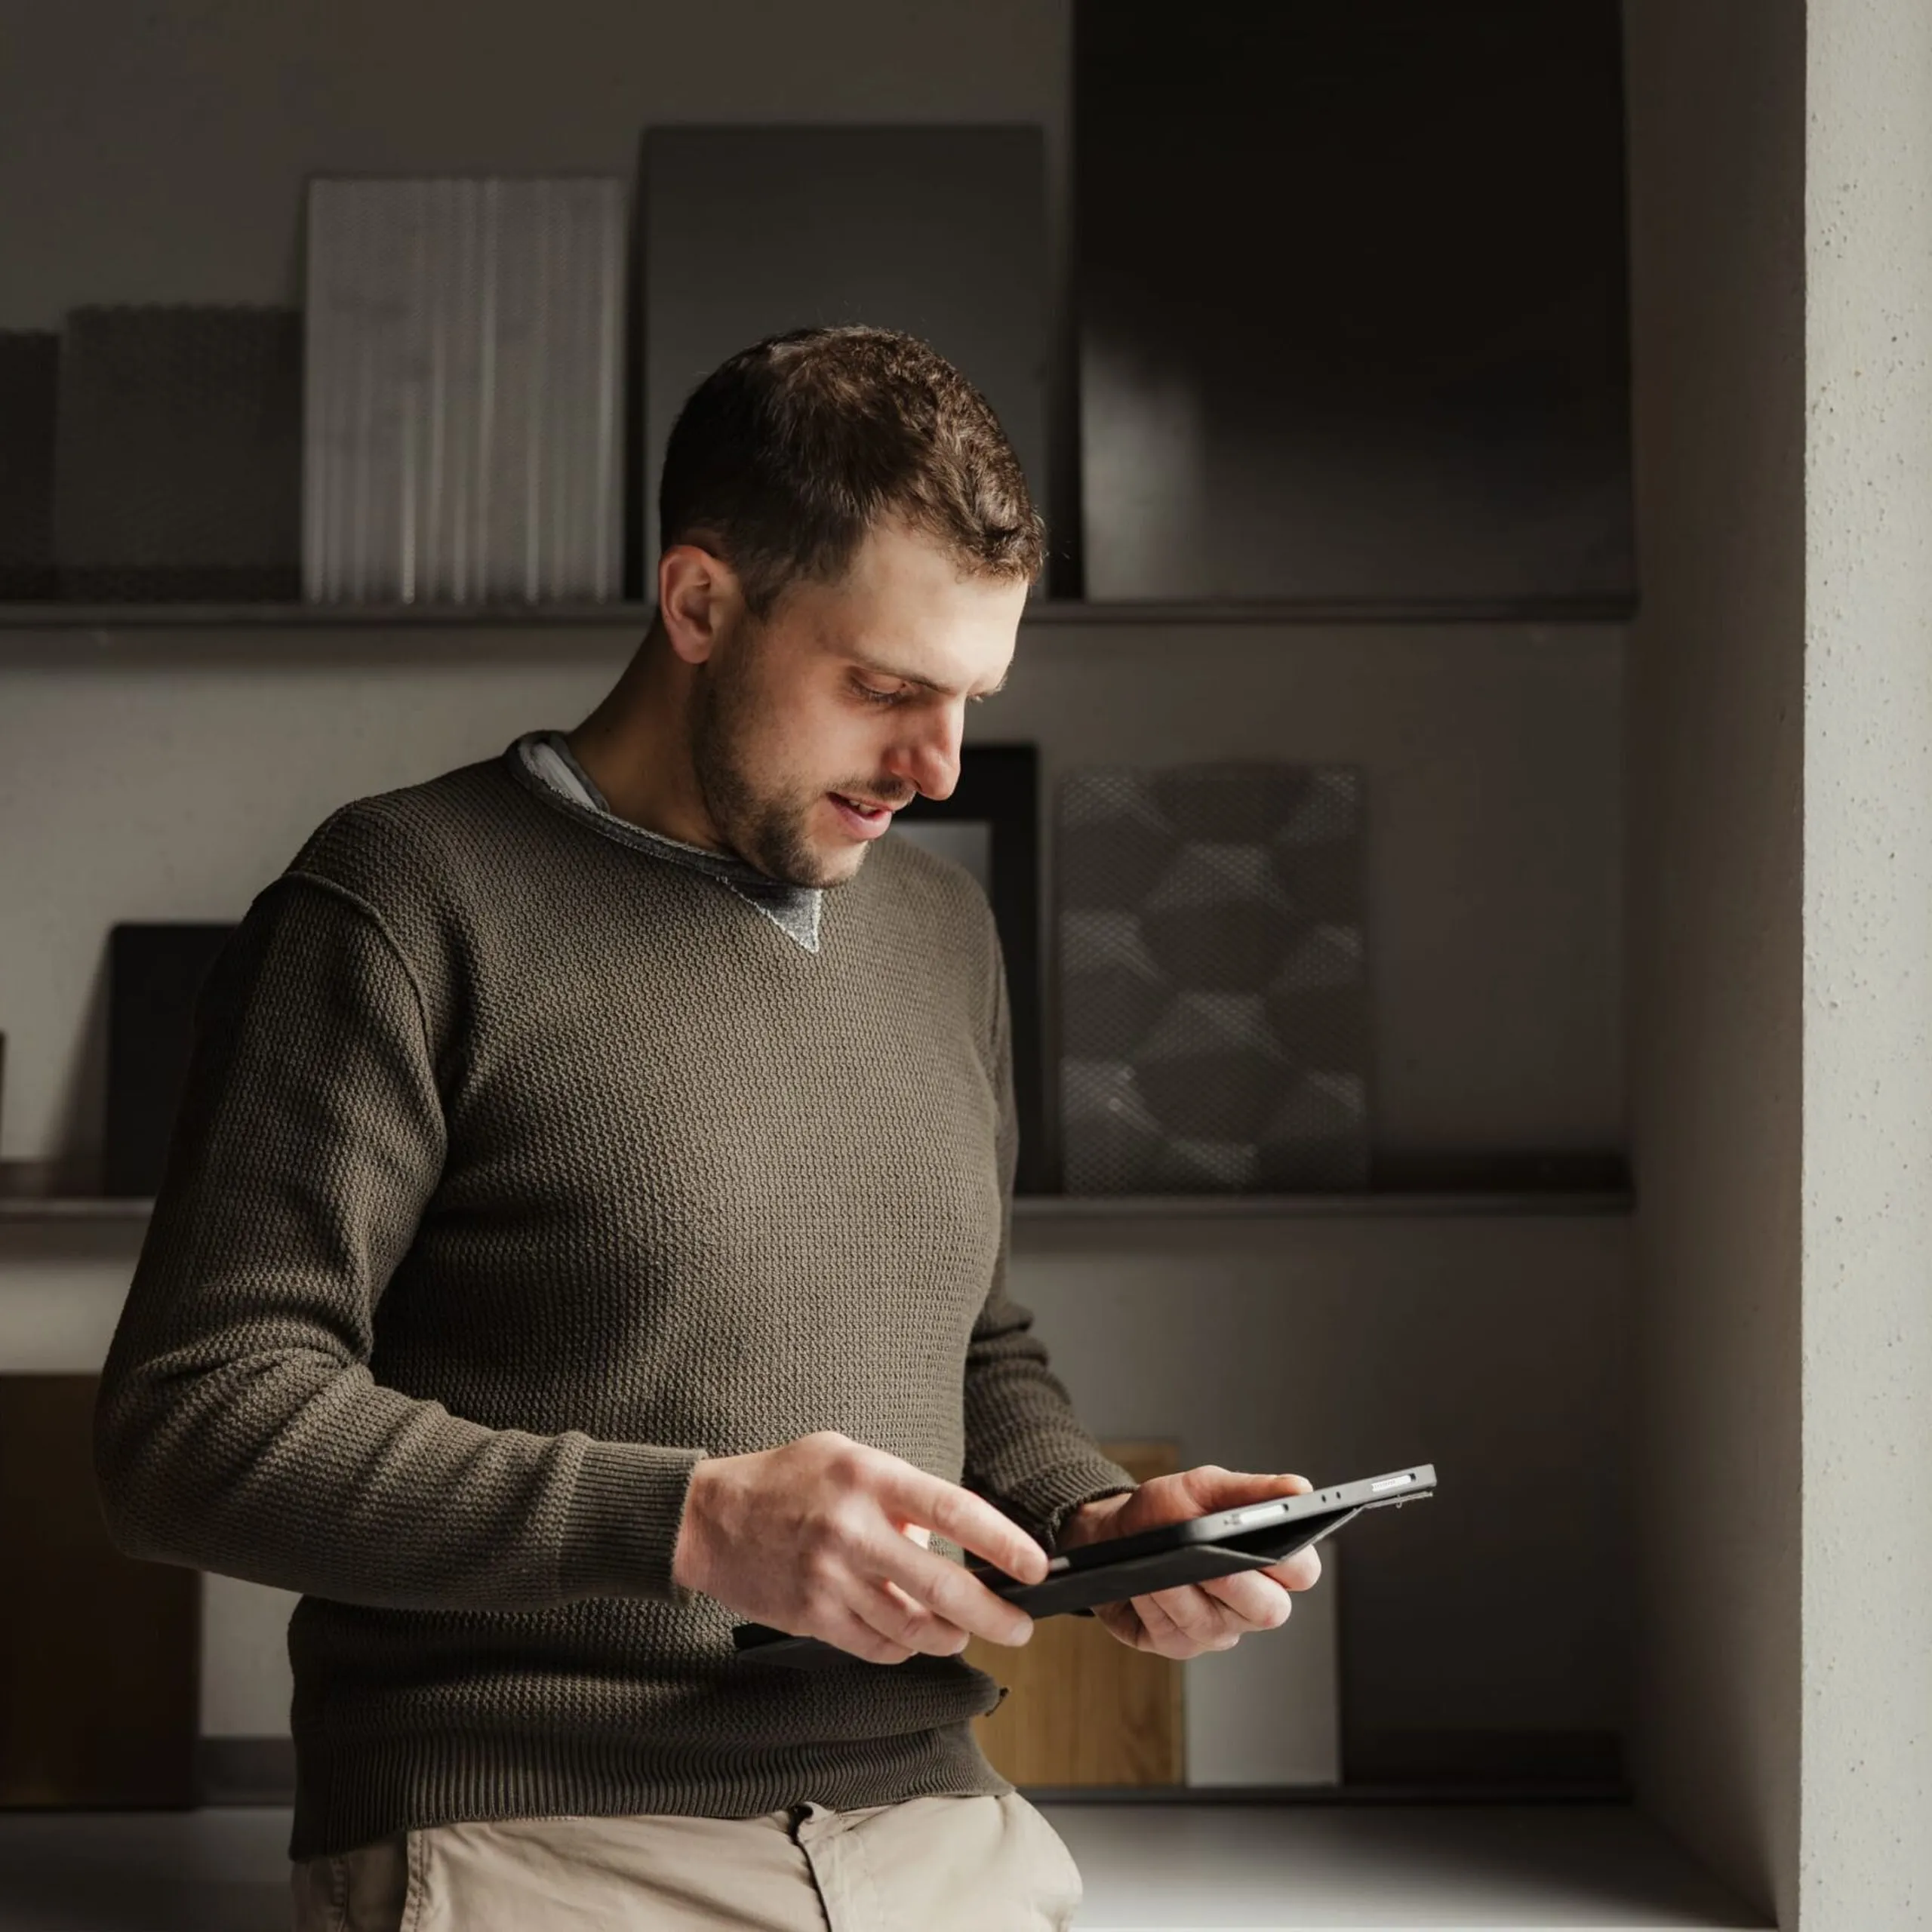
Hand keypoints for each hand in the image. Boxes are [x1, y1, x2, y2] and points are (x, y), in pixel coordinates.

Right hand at [672, 1431, 1049, 1664]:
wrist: (709, 1519)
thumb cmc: (784, 1480)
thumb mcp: (847, 1456)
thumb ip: (899, 1494)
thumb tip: (943, 1539)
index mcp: (869, 1479)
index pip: (954, 1512)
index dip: (1003, 1543)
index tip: (1034, 1565)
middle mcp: (853, 1531)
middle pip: (943, 1587)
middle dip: (993, 1614)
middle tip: (1020, 1625)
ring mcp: (832, 1580)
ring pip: (914, 1628)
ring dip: (950, 1636)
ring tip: (963, 1630)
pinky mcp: (814, 1617)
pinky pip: (878, 1647)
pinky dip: (904, 1648)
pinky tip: (910, 1636)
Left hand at [1056, 1465, 1322, 1659]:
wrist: (1115, 1534)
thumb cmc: (1167, 1512)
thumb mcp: (1205, 1488)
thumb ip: (1252, 1490)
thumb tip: (1300, 1489)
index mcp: (1268, 1564)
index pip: (1302, 1573)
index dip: (1292, 1562)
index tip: (1271, 1541)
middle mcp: (1250, 1605)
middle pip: (1268, 1610)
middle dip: (1238, 1584)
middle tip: (1214, 1562)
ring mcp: (1217, 1630)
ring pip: (1213, 1623)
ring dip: (1184, 1591)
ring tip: (1164, 1566)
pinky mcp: (1179, 1645)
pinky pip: (1173, 1632)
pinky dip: (1157, 1603)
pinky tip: (1144, 1583)